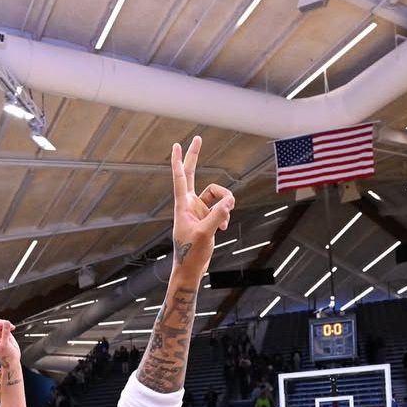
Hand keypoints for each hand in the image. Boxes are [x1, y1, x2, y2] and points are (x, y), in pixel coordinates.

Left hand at [0, 301, 20, 369]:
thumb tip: (5, 323)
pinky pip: (4, 324)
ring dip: (3, 323)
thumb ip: (5, 333)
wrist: (12, 359)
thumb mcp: (6, 345)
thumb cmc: (7, 356)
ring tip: (10, 328)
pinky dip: (9, 325)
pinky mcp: (2, 332)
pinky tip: (13, 329)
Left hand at [169, 136, 233, 275]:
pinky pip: (222, 208)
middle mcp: (190, 204)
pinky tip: (223, 229)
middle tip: (197, 138)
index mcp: (183, 206)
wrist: (191, 268)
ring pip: (217, 195)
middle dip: (195, 157)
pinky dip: (225, 216)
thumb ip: (217, 216)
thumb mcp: (204, 234)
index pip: (181, 178)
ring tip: (225, 220)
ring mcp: (199, 210)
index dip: (179, 161)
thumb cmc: (190, 253)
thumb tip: (230, 201)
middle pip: (193, 174)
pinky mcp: (207, 217)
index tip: (176, 145)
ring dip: (225, 204)